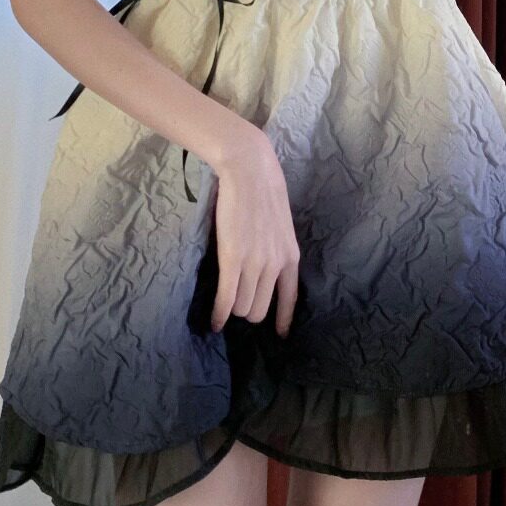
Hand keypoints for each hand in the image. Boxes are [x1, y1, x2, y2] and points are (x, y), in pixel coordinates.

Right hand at [211, 129, 300, 338]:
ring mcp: (255, 264)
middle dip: (247, 310)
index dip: (283, 319)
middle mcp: (276, 265)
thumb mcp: (280, 224)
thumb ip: (276, 248)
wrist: (250, 170)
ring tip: (224, 302)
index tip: (280, 335)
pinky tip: (214, 323)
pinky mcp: (233, 259)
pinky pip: (227, 299)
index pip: (290, 299)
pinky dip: (219, 315)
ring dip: (232, 308)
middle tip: (235, 302)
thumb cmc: (263, 191)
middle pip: (260, 308)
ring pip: (243, 307)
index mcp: (290, 256)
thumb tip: (267, 266)